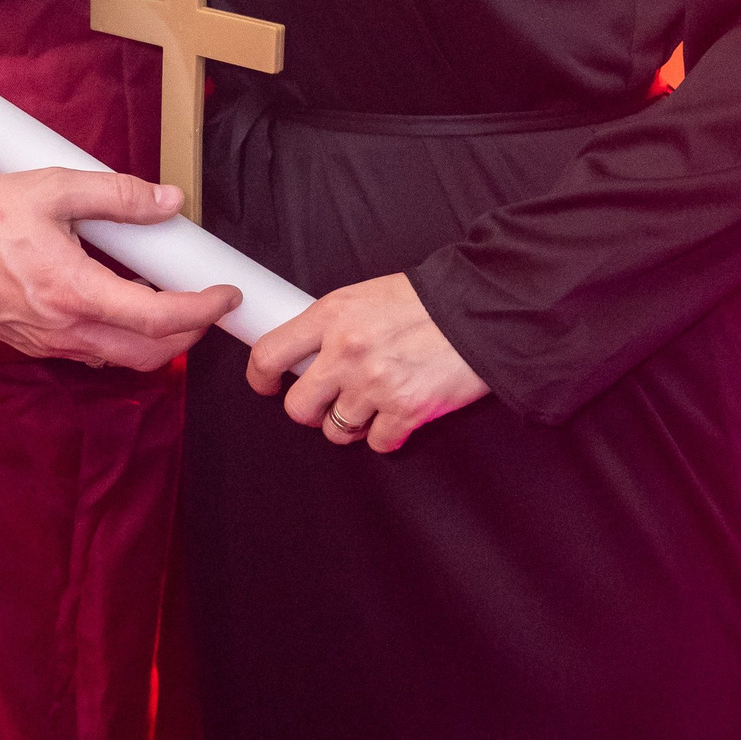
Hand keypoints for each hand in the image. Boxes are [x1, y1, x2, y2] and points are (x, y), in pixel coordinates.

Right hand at [0, 168, 239, 371]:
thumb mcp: (54, 189)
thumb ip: (117, 195)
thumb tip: (167, 203)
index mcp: (73, 291)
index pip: (158, 317)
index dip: (203, 308)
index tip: (225, 293)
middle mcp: (64, 328)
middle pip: (150, 355)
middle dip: (190, 333)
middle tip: (205, 302)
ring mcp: (48, 343)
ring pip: (121, 359)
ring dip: (156, 340)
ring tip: (170, 301)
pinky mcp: (34, 344)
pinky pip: (92, 353)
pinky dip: (121, 339)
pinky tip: (121, 305)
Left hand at [248, 271, 487, 453]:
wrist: (479, 311)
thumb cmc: (425, 302)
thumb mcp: (366, 296)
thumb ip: (332, 324)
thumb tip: (308, 354)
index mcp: (331, 315)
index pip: (269, 353)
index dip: (261, 377)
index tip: (268, 385)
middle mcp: (346, 352)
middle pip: (298, 408)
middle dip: (310, 412)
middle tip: (327, 403)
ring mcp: (374, 385)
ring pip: (336, 431)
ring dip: (350, 425)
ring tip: (371, 406)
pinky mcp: (405, 411)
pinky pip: (378, 443)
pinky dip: (387, 435)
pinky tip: (399, 414)